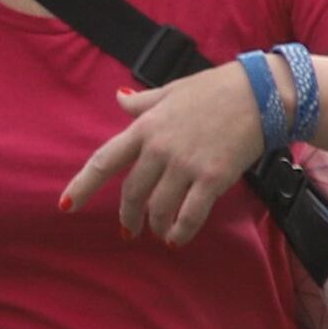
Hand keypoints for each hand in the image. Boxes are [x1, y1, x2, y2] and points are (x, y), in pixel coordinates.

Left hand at [65, 65, 265, 245]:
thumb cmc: (216, 89)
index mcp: (145, 127)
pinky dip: (180, 231)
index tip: (66, 206)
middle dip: (128, 216)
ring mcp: (184, 165)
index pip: (104, 160)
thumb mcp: (172, 90)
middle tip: (130, 229)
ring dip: (155, 225)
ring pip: (158, 207)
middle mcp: (159, 148)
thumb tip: (118, 99)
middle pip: (131, 193)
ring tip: (158, 232)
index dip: (82, 185)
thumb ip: (143, 102)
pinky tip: (177, 239)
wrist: (261, 92)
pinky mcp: (211, 178)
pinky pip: (189, 215)